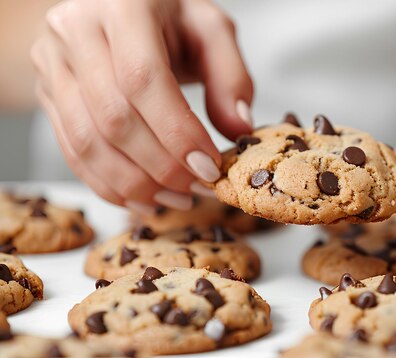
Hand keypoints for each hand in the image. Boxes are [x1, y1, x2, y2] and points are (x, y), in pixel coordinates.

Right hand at [31, 0, 252, 213]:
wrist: (113, 5)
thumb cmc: (169, 17)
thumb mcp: (210, 30)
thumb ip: (231, 76)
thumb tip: (239, 129)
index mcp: (121, 5)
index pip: (142, 79)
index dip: (176, 132)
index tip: (209, 167)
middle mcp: (75, 30)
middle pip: (113, 118)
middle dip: (161, 166)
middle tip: (199, 189)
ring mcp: (53, 63)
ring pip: (87, 142)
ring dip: (135, 184)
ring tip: (177, 199)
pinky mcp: (46, 93)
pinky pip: (71, 151)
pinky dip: (109, 184)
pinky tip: (144, 198)